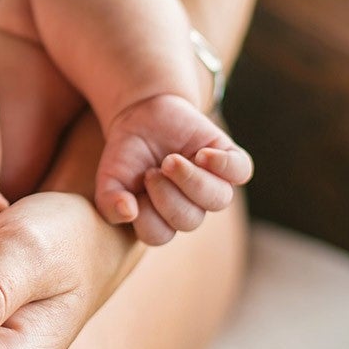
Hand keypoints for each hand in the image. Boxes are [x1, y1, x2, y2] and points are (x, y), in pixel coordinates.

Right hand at [96, 93, 253, 244]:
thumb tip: (128, 213)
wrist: (143, 115)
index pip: (159, 234)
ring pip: (218, 199)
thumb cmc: (126, 154)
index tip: (136, 187)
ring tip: (172, 161)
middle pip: (190, 220)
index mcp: (162, 218)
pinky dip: (223, 165)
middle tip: (152, 172)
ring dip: (193, 182)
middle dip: (167, 196)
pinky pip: (240, 171)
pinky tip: (202, 154)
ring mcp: (212, 183)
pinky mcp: (227, 158)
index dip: (146, 215)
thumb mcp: (108, 177)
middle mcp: (191, 206)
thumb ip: (109, 201)